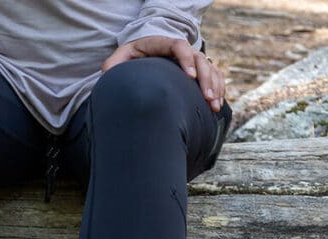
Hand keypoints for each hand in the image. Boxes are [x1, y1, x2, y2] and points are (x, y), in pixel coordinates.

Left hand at [102, 36, 225, 111]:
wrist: (138, 62)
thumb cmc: (127, 63)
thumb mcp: (116, 63)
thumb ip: (112, 67)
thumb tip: (109, 74)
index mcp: (160, 44)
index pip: (178, 46)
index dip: (186, 59)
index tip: (189, 77)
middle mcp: (178, 50)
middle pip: (199, 58)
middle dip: (205, 78)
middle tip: (207, 98)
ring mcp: (189, 60)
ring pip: (209, 67)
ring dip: (214, 86)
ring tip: (214, 105)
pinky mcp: (196, 71)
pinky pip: (213, 76)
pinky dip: (218, 88)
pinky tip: (217, 104)